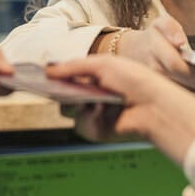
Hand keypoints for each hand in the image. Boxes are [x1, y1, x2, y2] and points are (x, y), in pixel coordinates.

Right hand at [47, 56, 194, 165]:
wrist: (155, 104)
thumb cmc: (134, 80)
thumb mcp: (103, 65)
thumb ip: (73, 66)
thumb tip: (47, 70)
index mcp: (93, 78)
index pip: (66, 77)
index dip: (53, 76)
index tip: (39, 74)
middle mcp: (91, 96)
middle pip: (61, 95)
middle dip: (59, 91)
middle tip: (57, 87)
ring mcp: (93, 114)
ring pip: (67, 111)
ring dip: (78, 103)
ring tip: (94, 97)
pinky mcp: (97, 131)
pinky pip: (80, 124)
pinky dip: (90, 116)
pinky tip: (105, 110)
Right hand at [116, 16, 194, 91]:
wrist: (131, 54)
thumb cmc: (151, 38)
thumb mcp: (158, 23)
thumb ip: (169, 27)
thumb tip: (180, 40)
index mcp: (155, 52)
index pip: (177, 65)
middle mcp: (157, 73)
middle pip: (189, 82)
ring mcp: (162, 86)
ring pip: (191, 90)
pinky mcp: (169, 93)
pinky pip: (190, 93)